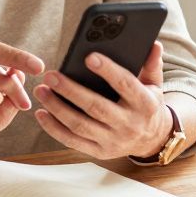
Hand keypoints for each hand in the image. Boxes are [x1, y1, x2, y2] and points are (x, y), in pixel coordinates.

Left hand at [32, 42, 169, 159]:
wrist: (152, 140)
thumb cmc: (147, 105)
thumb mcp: (154, 85)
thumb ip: (151, 65)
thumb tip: (154, 44)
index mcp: (145, 104)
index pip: (125, 85)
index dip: (108, 70)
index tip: (88, 56)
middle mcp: (129, 125)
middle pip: (96, 107)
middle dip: (71, 90)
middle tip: (50, 75)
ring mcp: (113, 141)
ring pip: (80, 125)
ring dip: (57, 108)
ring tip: (41, 90)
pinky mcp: (99, 152)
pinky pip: (73, 141)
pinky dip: (54, 128)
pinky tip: (42, 113)